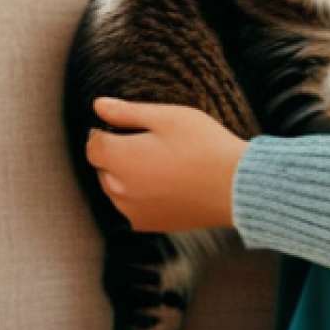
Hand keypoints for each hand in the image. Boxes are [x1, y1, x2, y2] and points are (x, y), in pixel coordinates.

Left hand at [86, 98, 249, 232]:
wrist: (236, 186)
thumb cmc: (205, 145)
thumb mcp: (169, 117)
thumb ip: (128, 112)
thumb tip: (98, 105)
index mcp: (120, 158)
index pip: (93, 143)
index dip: (108, 130)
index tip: (133, 126)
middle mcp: (118, 189)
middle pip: (104, 167)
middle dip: (119, 154)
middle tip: (157, 144)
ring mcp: (131, 211)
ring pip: (116, 188)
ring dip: (129, 175)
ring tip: (165, 164)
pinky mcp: (148, 224)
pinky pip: (133, 206)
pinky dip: (142, 195)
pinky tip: (170, 183)